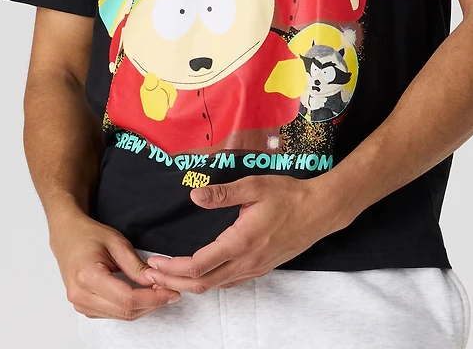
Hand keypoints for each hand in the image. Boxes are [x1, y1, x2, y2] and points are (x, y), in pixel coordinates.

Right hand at [49, 210, 181, 319]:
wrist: (67, 236)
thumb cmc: (89, 235)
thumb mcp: (116, 242)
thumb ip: (136, 265)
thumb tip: (155, 281)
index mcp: (88, 276)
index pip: (127, 299)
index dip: (153, 298)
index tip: (171, 292)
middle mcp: (81, 295)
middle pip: (125, 311)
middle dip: (152, 304)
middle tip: (170, 291)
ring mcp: (80, 304)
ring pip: (121, 316)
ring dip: (143, 307)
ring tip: (158, 291)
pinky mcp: (84, 307)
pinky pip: (113, 314)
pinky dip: (131, 307)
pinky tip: (142, 295)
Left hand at [144, 173, 344, 292]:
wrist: (321, 210)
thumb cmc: (289, 195)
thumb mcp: (255, 186)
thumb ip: (223, 193)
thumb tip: (194, 195)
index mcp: (241, 242)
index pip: (199, 266)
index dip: (173, 268)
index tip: (155, 261)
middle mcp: (247, 262)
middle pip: (203, 284)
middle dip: (173, 282)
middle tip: (151, 274)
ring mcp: (255, 268)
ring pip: (216, 286)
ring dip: (189, 284)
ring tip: (168, 275)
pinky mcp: (261, 268)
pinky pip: (229, 282)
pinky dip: (208, 282)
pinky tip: (199, 272)